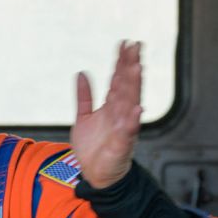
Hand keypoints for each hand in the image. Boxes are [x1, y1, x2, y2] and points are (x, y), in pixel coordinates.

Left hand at [71, 41, 142, 188]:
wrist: (96, 174)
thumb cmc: (94, 148)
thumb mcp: (83, 118)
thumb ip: (84, 97)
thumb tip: (80, 73)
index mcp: (111, 106)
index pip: (118, 79)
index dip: (121, 62)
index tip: (125, 43)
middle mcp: (120, 114)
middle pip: (127, 86)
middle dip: (130, 66)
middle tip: (135, 47)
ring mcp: (122, 127)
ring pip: (129, 103)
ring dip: (134, 86)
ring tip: (137, 68)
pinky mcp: (121, 144)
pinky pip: (128, 131)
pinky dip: (133, 121)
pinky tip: (137, 109)